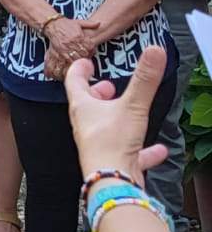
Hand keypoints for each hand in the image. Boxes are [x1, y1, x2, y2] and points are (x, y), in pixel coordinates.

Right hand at [44, 18, 100, 79]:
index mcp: (78, 36)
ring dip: (79, 61)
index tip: (92, 50)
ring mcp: (65, 48)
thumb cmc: (66, 24)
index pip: (89, 46)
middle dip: (86, 56)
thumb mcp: (78, 22)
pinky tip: (73, 64)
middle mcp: (72, 42)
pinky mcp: (60, 52)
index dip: (92, 50)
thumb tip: (99, 23)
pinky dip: (71, 63)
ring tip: (81, 62)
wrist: (53, 25)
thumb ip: (90, 24)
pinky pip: (67, 60)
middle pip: (83, 54)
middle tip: (88, 58)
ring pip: (76, 58)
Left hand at [66, 44, 170, 179]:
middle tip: (106, 86)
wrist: (112, 182)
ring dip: (116, 118)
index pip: (74, 82)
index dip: (79, 69)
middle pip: (87, 105)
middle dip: (96, 93)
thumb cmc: (112, 142)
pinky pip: (130, 153)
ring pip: (106, 128)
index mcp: (82, 108)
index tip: (85, 62)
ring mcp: (99, 145)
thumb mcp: (132, 106)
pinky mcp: (114, 162)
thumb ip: (145, 79)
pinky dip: (143, 150)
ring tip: (127, 109)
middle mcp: (86, 126)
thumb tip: (154, 50)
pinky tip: (158, 150)